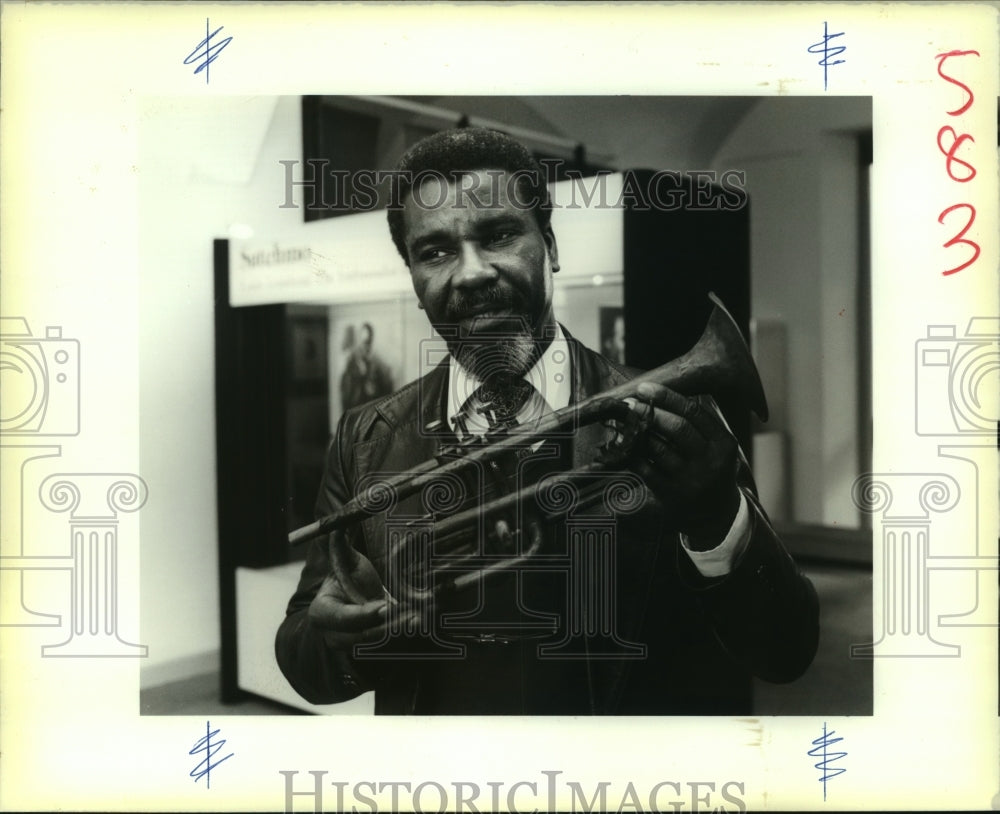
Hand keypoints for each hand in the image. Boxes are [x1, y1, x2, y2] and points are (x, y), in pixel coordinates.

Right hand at [307, 532, 410, 647]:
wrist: (351, 596)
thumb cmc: (347, 576)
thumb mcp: (344, 561)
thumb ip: (340, 546)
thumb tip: (338, 525)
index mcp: (321, 611)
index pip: (341, 617)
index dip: (363, 614)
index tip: (384, 606)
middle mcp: (333, 633)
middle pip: (360, 635)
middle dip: (385, 625)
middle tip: (407, 613)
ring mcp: (351, 644)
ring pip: (376, 641)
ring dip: (398, 630)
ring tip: (418, 616)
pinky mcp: (369, 648)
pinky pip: (387, 644)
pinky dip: (403, 633)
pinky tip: (419, 621)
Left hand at [630, 382, 740, 545]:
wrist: (717, 513)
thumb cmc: (712, 468)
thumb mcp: (718, 445)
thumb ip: (699, 422)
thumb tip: (662, 393)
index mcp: (723, 444)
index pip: (695, 413)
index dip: (668, 397)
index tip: (645, 387)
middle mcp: (710, 461)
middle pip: (677, 428)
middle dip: (650, 412)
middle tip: (630, 403)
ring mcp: (691, 480)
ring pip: (659, 448)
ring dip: (637, 431)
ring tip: (622, 420)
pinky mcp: (672, 495)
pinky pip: (647, 469)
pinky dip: (633, 454)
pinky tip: (624, 444)